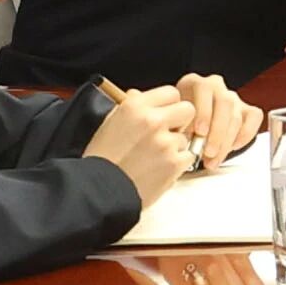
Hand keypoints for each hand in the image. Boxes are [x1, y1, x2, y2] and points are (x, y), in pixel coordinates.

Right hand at [86, 83, 200, 203]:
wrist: (98, 191)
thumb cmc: (101, 160)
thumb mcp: (109, 123)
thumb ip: (130, 107)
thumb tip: (138, 94)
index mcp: (135, 107)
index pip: (171, 93)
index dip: (169, 105)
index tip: (165, 115)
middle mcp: (153, 121)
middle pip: (187, 110)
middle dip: (180, 122)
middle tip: (167, 133)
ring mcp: (165, 142)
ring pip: (185, 138)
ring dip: (174, 147)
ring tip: (152, 158)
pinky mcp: (174, 163)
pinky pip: (188, 157)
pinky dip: (177, 164)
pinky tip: (158, 169)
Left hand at [170, 74, 261, 168]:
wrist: (184, 125)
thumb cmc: (176, 123)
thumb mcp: (172, 122)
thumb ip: (179, 127)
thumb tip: (185, 141)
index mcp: (194, 83)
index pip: (204, 89)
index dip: (203, 111)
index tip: (199, 132)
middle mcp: (215, 87)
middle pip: (225, 103)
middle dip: (217, 132)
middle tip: (208, 152)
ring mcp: (232, 97)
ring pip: (237, 115)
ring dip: (226, 141)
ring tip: (214, 159)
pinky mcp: (246, 109)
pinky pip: (254, 117)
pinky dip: (246, 133)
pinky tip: (233, 146)